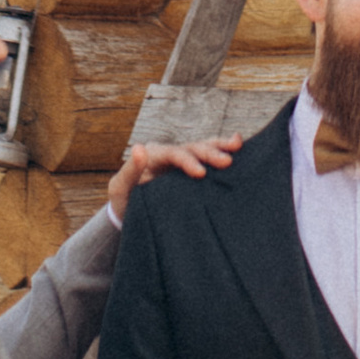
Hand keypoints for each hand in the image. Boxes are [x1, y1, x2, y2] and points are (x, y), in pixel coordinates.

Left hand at [106, 132, 240, 219]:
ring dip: (220, 146)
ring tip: (238, 144)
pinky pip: (207, 158)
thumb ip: (129, 170)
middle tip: (227, 162)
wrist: (131, 213)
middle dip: (209, 152)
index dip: (187, 160)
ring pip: (203, 147)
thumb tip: (139, 147)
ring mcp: (182, 161)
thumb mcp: (119, 188)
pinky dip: (221, 151)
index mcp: (153, 155)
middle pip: (192, 147)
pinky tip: (240, 146)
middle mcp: (170, 153)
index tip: (200, 174)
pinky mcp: (192, 171)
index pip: (173, 153)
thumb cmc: (124, 202)